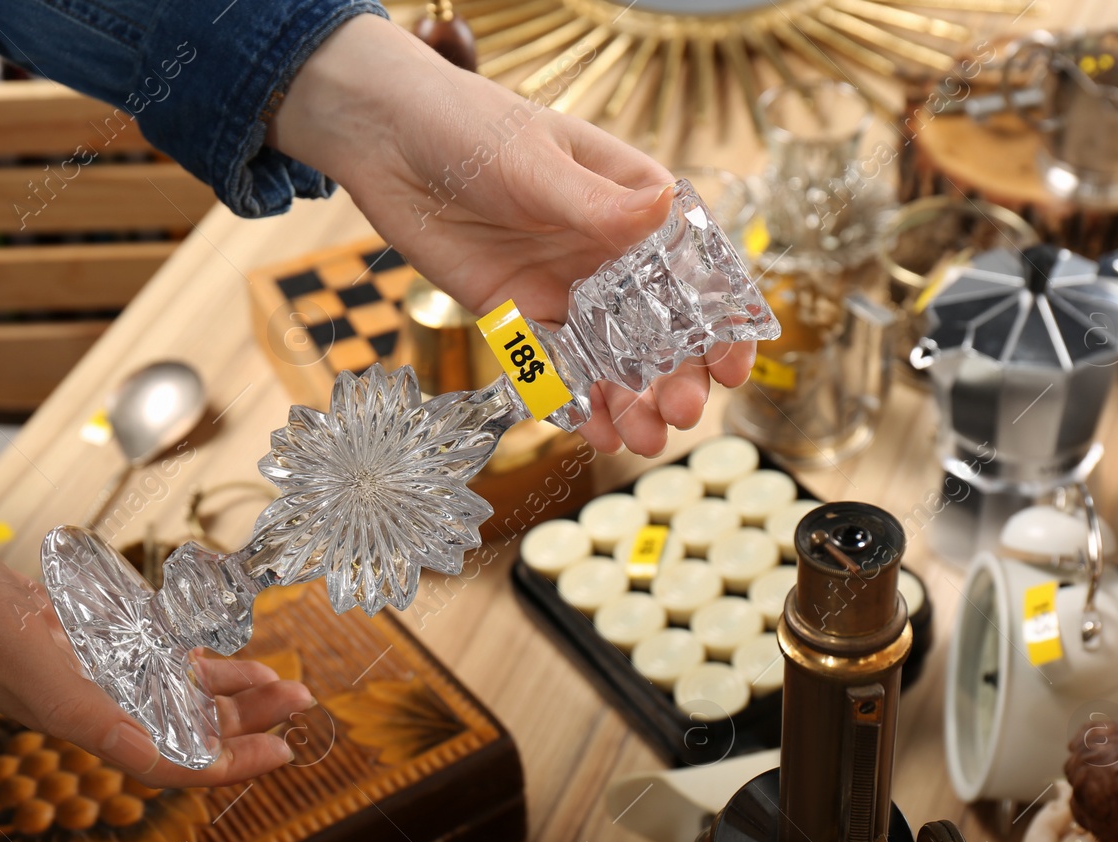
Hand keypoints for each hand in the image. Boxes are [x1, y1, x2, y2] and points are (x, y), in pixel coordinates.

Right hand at [0, 470, 304, 787]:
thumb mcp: (20, 652)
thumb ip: (86, 708)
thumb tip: (160, 760)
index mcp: (67, 709)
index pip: (163, 753)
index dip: (227, 761)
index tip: (284, 754)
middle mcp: (67, 687)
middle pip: (170, 717)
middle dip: (241, 717)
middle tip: (302, 704)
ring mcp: (55, 650)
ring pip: (152, 678)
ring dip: (214, 683)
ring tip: (273, 679)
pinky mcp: (46, 612)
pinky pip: (119, 637)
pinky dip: (163, 641)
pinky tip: (197, 641)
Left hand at [270, 15, 752, 456]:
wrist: (386, 142)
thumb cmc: (468, 125)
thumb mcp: (533, 160)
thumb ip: (591, 201)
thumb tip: (658, 209)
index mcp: (633, 201)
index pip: (694, 265)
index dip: (721, 317)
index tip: (732, 363)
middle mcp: (609, 250)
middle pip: (662, 324)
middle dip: (679, 373)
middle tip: (683, 412)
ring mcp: (567, 286)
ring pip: (616, 356)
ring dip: (636, 399)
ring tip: (647, 441)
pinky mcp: (521, 315)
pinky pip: (559, 368)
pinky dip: (581, 404)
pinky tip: (600, 435)